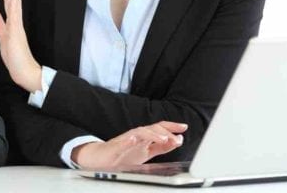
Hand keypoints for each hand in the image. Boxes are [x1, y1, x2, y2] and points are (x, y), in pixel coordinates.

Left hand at [0, 0, 41, 92]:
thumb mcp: (3, 38)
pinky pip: (15, 16)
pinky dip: (14, 5)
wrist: (26, 73)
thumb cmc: (16, 59)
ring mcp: (17, 27)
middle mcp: (15, 22)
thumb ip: (0, 25)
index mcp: (12, 23)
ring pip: (14, 4)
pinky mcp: (17, 33)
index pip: (10, 2)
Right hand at [72, 121, 187, 168]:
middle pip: (152, 128)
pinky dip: (128, 140)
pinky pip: (121, 143)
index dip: (172, 126)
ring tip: (162, 139)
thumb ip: (161, 147)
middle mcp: (137, 136)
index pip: (160, 128)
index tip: (184, 127)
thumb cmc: (124, 155)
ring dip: (152, 135)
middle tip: (176, 138)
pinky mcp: (115, 147)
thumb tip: (177, 140)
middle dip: (165, 132)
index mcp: (145, 137)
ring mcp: (126, 140)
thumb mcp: (147, 152)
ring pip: (140, 133)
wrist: (102, 159)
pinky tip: (133, 139)